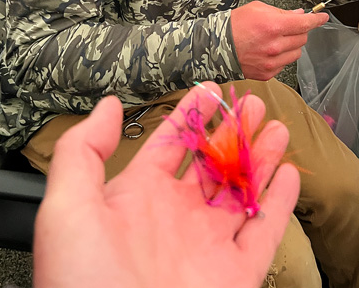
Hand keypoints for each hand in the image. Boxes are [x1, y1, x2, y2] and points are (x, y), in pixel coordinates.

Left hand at [34, 82, 299, 287]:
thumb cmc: (83, 282)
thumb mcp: (67, 208)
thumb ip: (83, 152)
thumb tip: (107, 105)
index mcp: (138, 197)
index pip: (171, 144)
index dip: (191, 114)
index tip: (211, 90)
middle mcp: (176, 217)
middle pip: (213, 163)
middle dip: (235, 131)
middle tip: (254, 103)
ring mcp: (208, 246)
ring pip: (243, 191)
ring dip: (262, 158)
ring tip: (278, 128)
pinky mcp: (235, 275)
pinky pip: (264, 233)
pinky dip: (281, 203)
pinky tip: (291, 175)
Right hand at [231, 1, 328, 79]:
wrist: (216, 47)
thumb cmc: (234, 25)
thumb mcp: (257, 9)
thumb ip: (281, 12)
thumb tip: (298, 15)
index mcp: (273, 26)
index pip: (305, 23)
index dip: (317, 20)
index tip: (322, 17)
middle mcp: (275, 46)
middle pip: (302, 38)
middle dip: (299, 31)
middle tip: (286, 27)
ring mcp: (272, 62)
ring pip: (297, 52)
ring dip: (292, 45)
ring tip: (276, 41)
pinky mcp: (268, 73)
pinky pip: (285, 64)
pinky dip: (282, 57)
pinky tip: (268, 52)